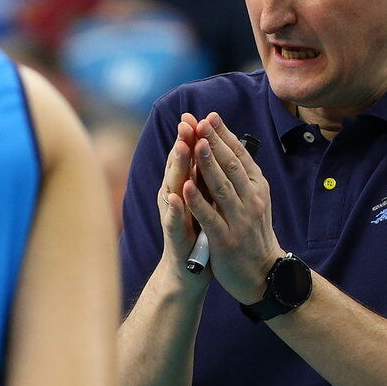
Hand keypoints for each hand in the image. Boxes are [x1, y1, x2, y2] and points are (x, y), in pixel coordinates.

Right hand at [156, 113, 210, 292]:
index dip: (191, 136)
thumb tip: (214, 150)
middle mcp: (174, 197)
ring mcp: (172, 216)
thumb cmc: (198, 232)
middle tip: (186, 121)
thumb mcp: (205, 201)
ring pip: (173, 187)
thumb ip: (206, 177)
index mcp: (185, 187)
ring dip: (177, 167)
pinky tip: (174, 197)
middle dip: (183, 142)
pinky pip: (172, 220)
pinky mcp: (174, 236)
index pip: (188, 157)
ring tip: (182, 147)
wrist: (188, 270)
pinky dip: (173, 208)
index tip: (197, 114)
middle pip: (178, 165)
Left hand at [184, 112, 283, 303]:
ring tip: (195, 144)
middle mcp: (251, 200)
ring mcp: (240, 220)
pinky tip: (186, 187)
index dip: (224, 135)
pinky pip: (210, 217)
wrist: (263, 273)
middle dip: (214, 142)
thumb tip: (230, 143)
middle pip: (231, 166)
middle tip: (200, 121)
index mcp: (257, 187)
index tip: (210, 115)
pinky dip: (198, 201)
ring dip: (207, 164)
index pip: (240, 155)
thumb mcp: (254, 199)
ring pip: (222, 187)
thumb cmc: (253, 232)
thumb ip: (242, 175)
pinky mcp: (226, 240)